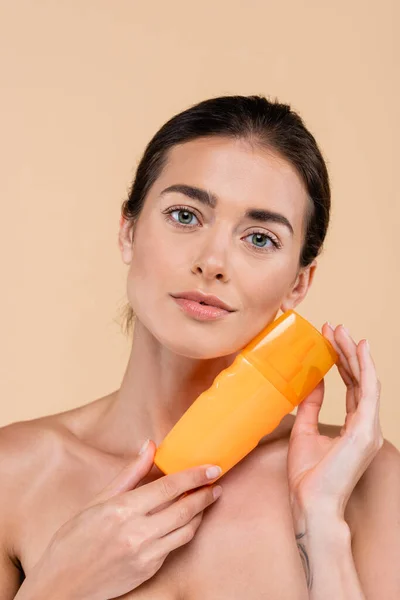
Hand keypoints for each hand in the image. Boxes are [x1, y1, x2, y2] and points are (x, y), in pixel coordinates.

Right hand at [26, 441, 222, 599]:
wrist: (63, 584)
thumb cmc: (75, 538)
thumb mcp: (98, 500)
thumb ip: (130, 473)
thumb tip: (149, 446)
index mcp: (121, 510)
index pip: (168, 487)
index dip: (194, 475)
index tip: (211, 467)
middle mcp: (136, 533)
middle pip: (184, 509)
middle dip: (205, 493)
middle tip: (216, 481)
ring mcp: (144, 555)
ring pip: (186, 530)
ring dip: (201, 512)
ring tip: (207, 498)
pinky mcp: (149, 570)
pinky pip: (175, 546)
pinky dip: (185, 529)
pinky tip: (188, 519)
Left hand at [287, 323, 383, 523]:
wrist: (310, 502)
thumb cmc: (308, 475)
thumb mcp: (304, 431)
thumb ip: (311, 406)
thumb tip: (313, 382)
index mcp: (354, 428)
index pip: (351, 387)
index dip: (341, 363)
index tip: (329, 341)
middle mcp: (366, 426)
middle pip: (359, 380)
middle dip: (347, 352)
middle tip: (334, 328)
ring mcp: (369, 428)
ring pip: (365, 380)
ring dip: (353, 353)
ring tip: (340, 331)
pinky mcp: (366, 430)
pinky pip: (368, 390)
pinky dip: (365, 367)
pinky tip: (359, 349)